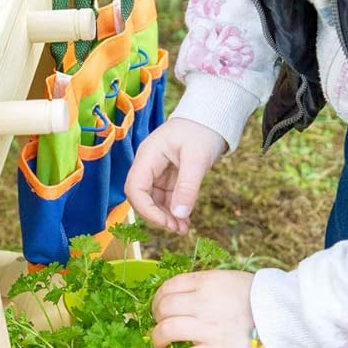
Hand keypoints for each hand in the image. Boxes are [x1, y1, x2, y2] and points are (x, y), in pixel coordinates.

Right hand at [125, 117, 225, 234]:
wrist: (212, 117)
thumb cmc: (203, 130)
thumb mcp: (197, 159)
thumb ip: (187, 188)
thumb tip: (178, 216)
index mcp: (148, 156)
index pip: (135, 188)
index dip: (146, 210)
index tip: (166, 223)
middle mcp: (148, 165)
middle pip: (142, 198)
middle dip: (157, 216)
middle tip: (178, 230)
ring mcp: (157, 171)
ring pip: (154, 201)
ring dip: (167, 217)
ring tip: (184, 229)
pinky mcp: (168, 177)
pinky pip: (166, 198)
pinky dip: (174, 211)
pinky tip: (185, 222)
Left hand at [151, 270, 255, 347]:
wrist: (285, 313)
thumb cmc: (259, 297)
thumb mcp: (229, 279)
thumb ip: (205, 286)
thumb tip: (183, 297)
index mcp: (207, 282)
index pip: (168, 287)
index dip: (158, 299)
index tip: (159, 308)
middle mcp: (203, 303)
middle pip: (163, 307)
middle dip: (155, 318)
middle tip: (160, 327)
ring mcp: (208, 329)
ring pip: (166, 330)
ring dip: (157, 339)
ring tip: (161, 345)